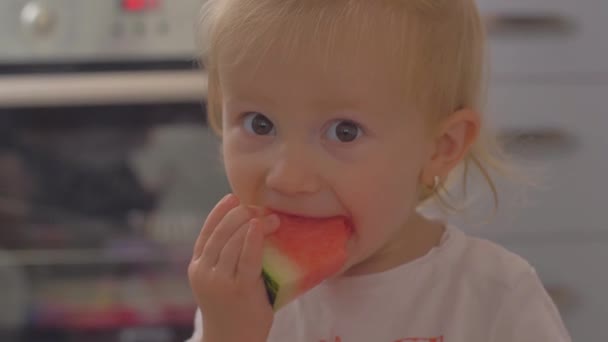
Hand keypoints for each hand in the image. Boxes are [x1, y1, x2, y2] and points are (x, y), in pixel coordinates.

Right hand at [188, 194, 278, 341]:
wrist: (232, 341)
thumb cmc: (232, 309)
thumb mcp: (218, 282)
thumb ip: (224, 259)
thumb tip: (248, 226)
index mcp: (197, 268)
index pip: (206, 232)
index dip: (219, 212)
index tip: (234, 197)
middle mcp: (204, 273)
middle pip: (221, 234)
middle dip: (240, 215)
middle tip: (260, 209)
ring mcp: (220, 282)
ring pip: (233, 242)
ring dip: (253, 224)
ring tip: (272, 218)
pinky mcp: (239, 289)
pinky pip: (248, 258)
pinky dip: (254, 239)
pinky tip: (260, 226)